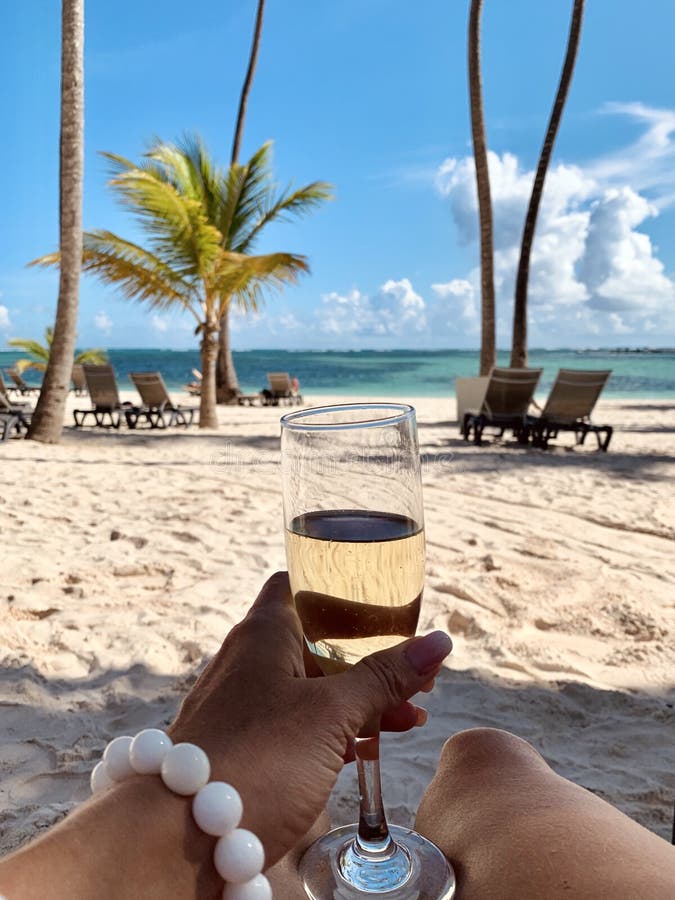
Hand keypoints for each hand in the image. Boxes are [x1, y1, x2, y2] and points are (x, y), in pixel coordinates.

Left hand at [169, 571, 451, 865]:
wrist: (181, 839)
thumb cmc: (256, 759)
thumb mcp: (330, 713)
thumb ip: (384, 677)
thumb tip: (439, 642)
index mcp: (264, 633)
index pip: (299, 584)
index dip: (339, 586)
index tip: (381, 600)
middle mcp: (250, 661)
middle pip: (316, 641)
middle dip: (368, 656)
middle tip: (416, 672)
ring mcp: (245, 706)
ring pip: (311, 688)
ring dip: (360, 698)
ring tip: (411, 715)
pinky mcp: (246, 748)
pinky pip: (298, 726)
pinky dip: (336, 730)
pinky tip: (372, 747)